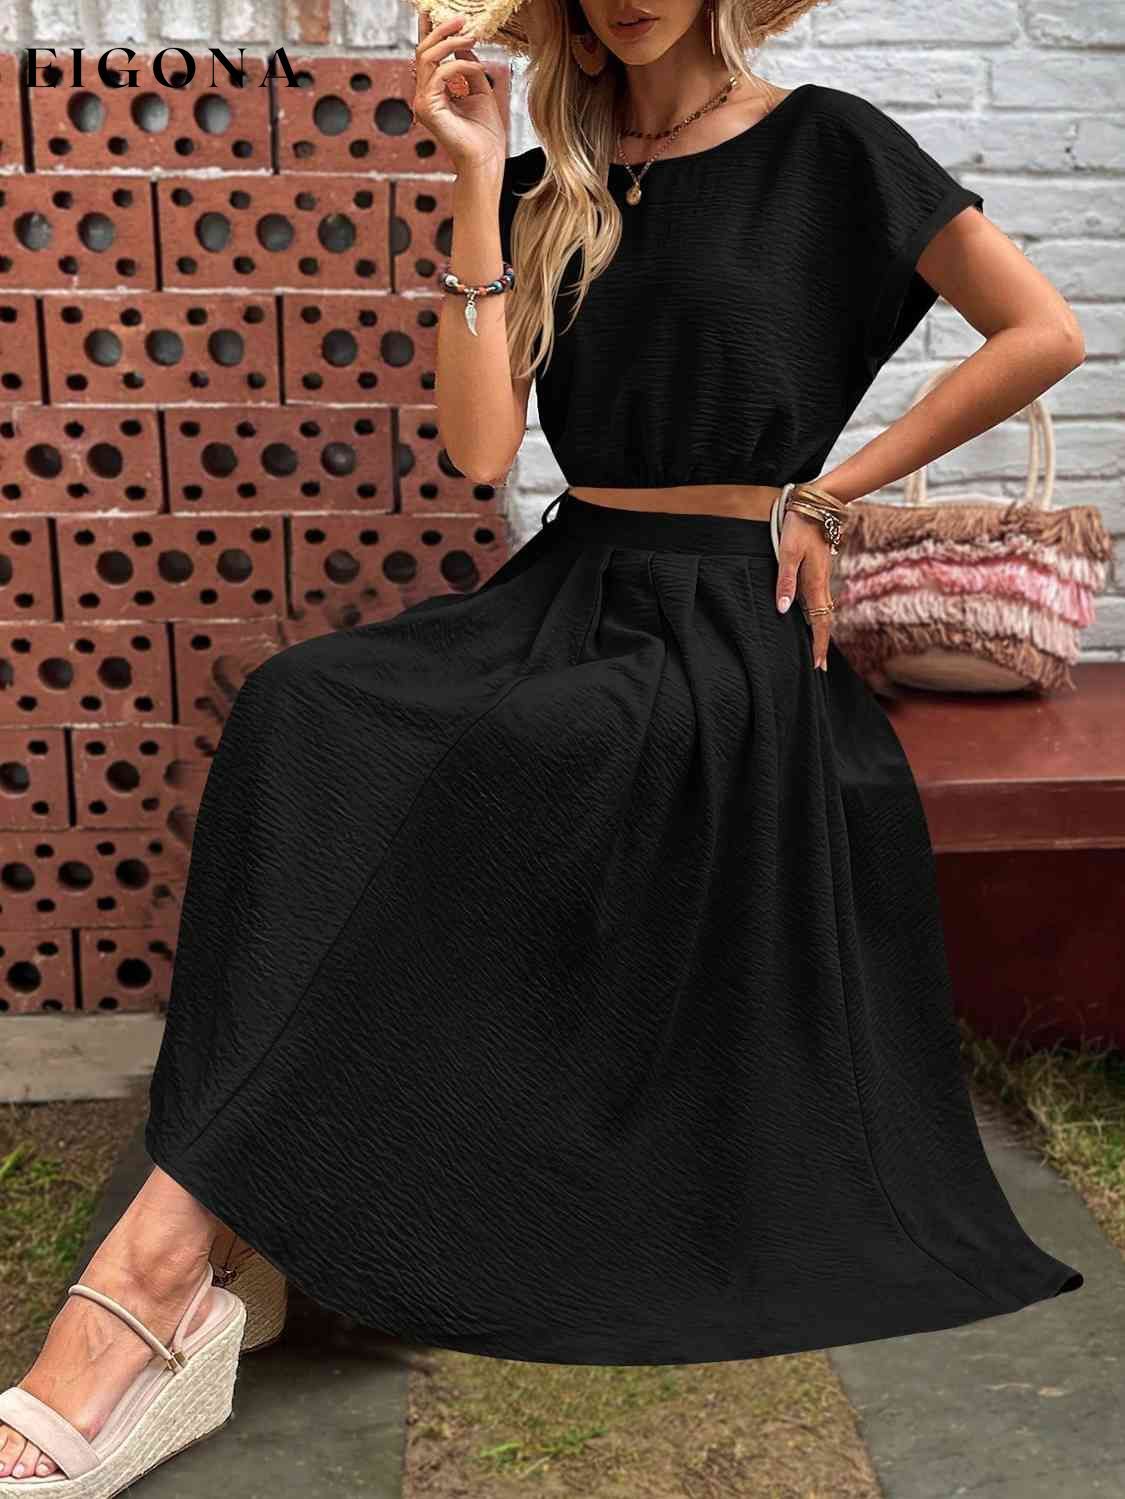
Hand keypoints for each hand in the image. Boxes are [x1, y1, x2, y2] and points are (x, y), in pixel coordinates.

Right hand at [412, 13, 506, 174]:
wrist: (486, 160)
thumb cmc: (485, 135)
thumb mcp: (480, 92)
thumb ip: (469, 69)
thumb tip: (464, 45)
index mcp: (434, 92)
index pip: (428, 57)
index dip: (430, 33)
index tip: (436, 14)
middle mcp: (424, 96)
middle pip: (424, 52)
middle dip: (442, 31)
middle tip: (462, 20)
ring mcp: (423, 102)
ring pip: (428, 57)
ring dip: (451, 43)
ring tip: (471, 37)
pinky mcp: (427, 108)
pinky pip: (440, 74)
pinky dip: (461, 66)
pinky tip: (478, 68)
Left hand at [775, 508, 832, 670]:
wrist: (817, 505)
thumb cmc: (799, 528)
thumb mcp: (787, 553)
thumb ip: (785, 581)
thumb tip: (783, 609)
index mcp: (815, 584)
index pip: (820, 622)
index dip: (819, 644)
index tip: (817, 664)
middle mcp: (821, 584)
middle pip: (825, 620)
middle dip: (822, 643)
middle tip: (818, 665)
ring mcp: (821, 577)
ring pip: (823, 610)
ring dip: (821, 631)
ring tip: (816, 648)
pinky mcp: (818, 571)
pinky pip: (819, 600)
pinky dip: (818, 615)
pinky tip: (812, 618)